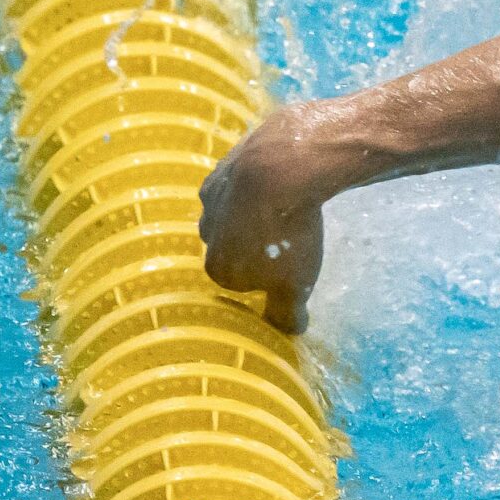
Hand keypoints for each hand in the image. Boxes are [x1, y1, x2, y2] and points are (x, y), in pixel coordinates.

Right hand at [200, 105, 328, 333]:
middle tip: (292, 236)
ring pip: (237, 215)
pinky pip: (243, 185)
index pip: (242, 282)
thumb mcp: (294, 286)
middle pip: (236, 247)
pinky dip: (259, 188)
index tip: (291, 265)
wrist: (281, 168)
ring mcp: (211, 199)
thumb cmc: (286, 235)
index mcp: (217, 267)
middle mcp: (205, 233)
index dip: (270, 276)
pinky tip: (282, 184)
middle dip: (260, 245)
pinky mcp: (222, 168)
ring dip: (259, 215)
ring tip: (289, 210)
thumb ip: (286, 314)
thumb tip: (288, 332)